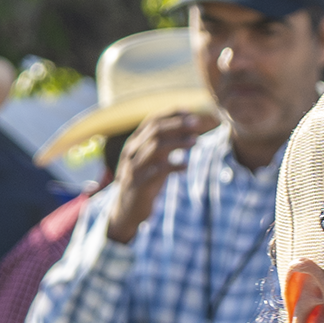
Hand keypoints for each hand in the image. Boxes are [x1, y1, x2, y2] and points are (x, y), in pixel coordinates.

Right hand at [106, 111, 215, 242]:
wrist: (126, 211)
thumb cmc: (144, 182)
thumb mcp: (152, 161)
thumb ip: (165, 147)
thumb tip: (188, 133)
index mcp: (134, 143)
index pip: (152, 120)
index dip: (171, 114)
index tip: (190, 111)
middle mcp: (132, 151)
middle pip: (155, 130)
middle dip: (177, 125)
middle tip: (197, 124)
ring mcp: (134, 167)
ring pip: (155, 147)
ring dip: (177, 142)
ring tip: (196, 142)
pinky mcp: (139, 184)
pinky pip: (157, 171)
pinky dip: (173, 166)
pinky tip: (186, 166)